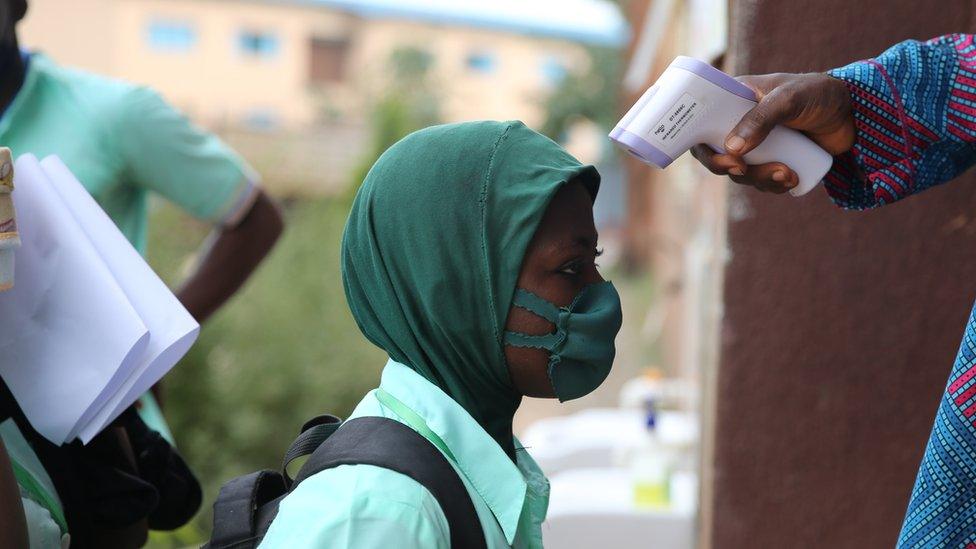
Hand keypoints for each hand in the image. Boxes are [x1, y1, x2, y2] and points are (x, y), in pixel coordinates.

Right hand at [691, 72, 854, 192]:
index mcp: (735, 101)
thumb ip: (760, 119)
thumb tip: (731, 149)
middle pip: (719, 155)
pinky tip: (793, 180)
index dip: (702, 146)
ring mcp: (758, 145)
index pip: (702, 125)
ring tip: (786, 173)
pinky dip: (774, 185)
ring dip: (759, 179)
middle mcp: (741, 123)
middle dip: (731, 168)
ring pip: (742, 173)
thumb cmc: (819, 93)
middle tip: (742, 170)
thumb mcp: (789, 99)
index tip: (718, 157)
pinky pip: (763, 181)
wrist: (856, 112)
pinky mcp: (775, 161)